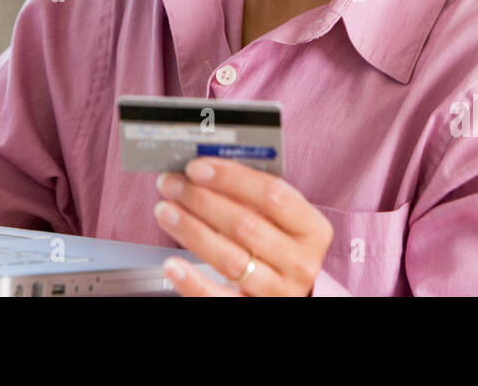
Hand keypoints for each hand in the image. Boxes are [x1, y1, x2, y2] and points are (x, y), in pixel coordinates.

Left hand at [153, 157, 332, 295]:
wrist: (288, 294)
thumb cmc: (279, 246)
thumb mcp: (280, 220)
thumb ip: (252, 195)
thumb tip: (204, 169)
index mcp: (312, 229)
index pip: (273, 195)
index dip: (231, 178)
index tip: (197, 167)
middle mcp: (300, 262)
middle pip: (245, 225)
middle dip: (201, 200)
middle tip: (172, 184)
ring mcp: (278, 291)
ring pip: (229, 259)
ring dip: (191, 230)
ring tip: (165, 211)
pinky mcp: (253, 311)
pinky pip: (218, 299)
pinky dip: (192, 281)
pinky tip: (172, 264)